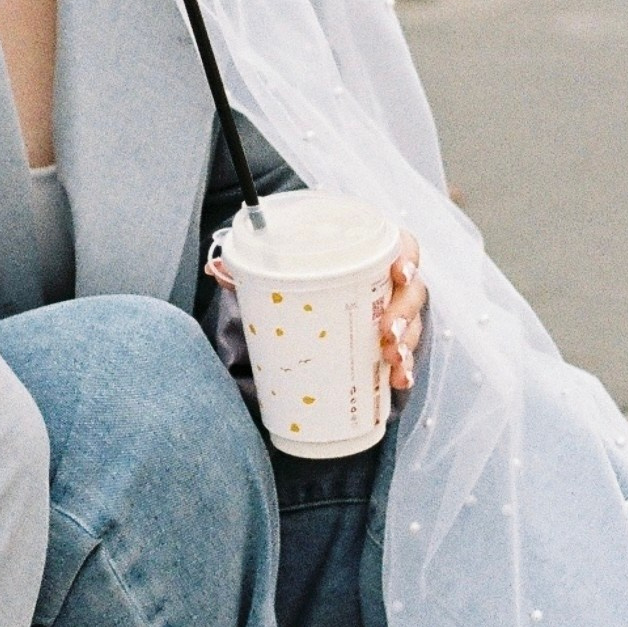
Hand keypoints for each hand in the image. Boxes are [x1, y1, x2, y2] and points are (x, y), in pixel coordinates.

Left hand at [211, 227, 426, 390]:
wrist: (304, 310)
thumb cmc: (300, 281)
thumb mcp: (279, 275)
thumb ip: (252, 271)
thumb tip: (215, 269)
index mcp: (368, 253)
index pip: (402, 245)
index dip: (407, 256)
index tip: (398, 271)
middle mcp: (388, 283)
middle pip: (411, 291)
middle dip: (403, 313)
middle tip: (386, 333)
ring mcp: (393, 315)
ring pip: (412, 325)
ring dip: (407, 344)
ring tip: (391, 360)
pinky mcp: (391, 345)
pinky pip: (406, 356)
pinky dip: (404, 369)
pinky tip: (398, 381)